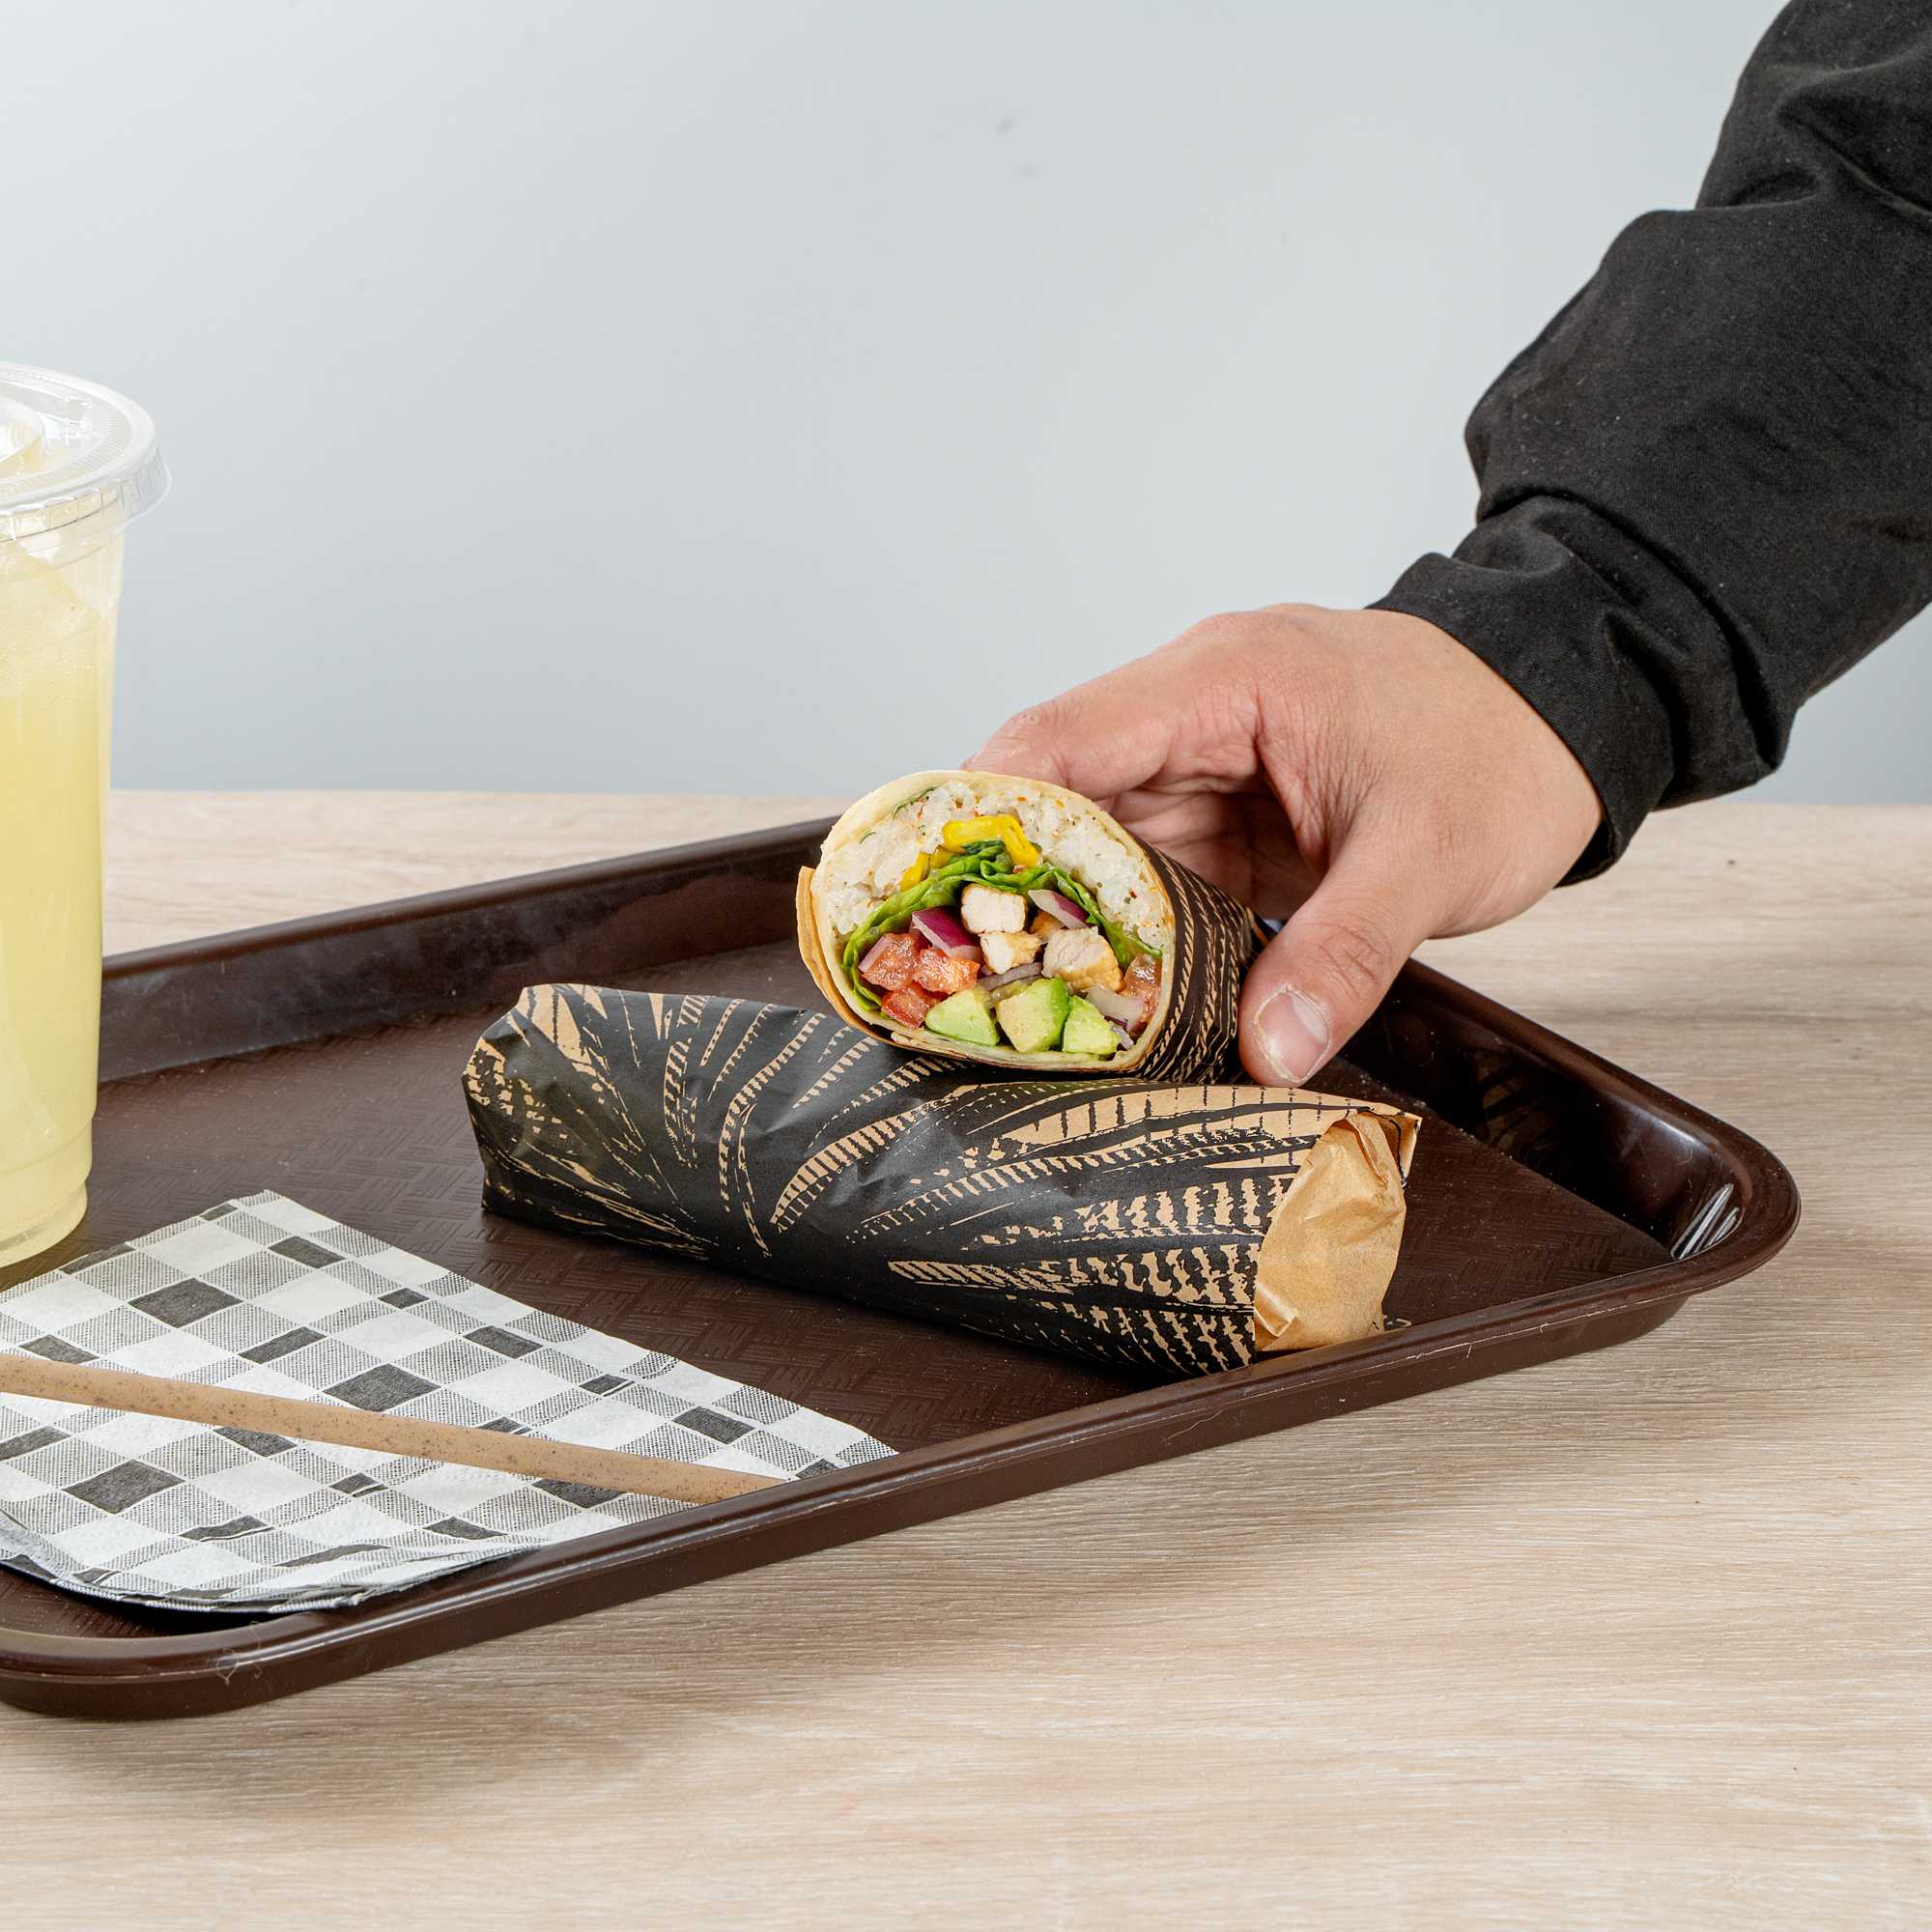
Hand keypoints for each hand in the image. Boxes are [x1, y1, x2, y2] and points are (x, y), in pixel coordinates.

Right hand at [967, 605, 1602, 1084]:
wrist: (1565, 712)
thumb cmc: (1501, 748)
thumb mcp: (1430, 858)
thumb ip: (1343, 954)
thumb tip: (1266, 1053)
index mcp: (1225, 682)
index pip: (1061, 736)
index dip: (979, 812)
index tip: (925, 899)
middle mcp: (1194, 716)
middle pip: (1061, 801)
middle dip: (1013, 893)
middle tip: (968, 991)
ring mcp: (1208, 769)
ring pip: (1101, 849)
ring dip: (1073, 927)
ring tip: (1032, 1016)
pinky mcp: (1230, 819)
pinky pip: (1155, 879)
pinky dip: (1133, 938)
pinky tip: (1114, 1002)